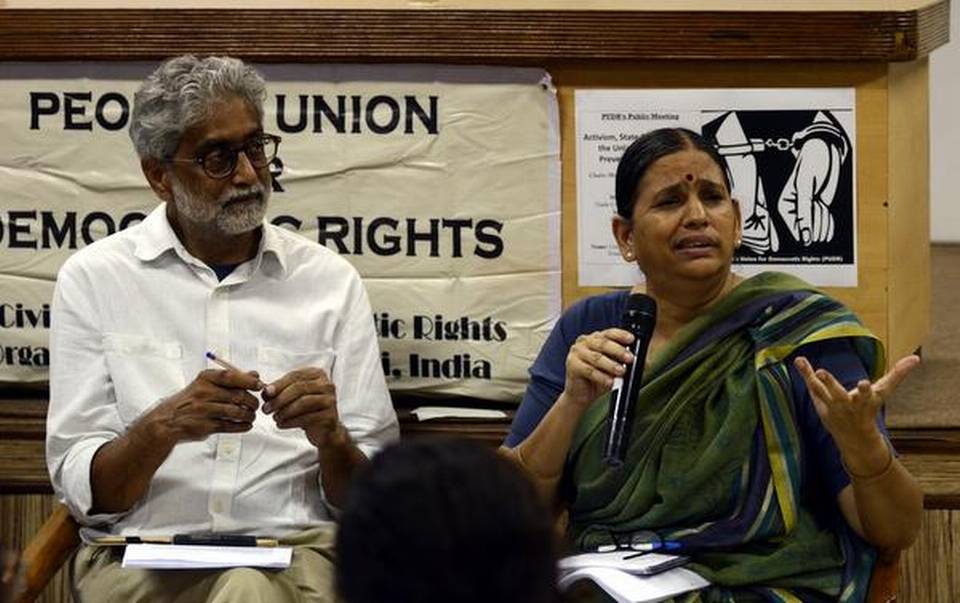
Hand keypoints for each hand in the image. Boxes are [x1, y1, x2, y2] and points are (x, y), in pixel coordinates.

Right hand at [147, 369, 261, 442]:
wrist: (167, 420)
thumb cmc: (191, 400)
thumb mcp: (207, 384)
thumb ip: (232, 379)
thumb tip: (255, 374)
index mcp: (205, 378)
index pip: (232, 376)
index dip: (249, 381)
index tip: (260, 385)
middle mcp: (203, 393)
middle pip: (237, 395)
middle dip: (252, 401)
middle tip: (256, 405)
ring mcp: (204, 410)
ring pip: (236, 412)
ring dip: (249, 415)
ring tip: (251, 415)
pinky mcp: (205, 426)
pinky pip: (230, 426)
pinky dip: (242, 426)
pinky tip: (246, 425)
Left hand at [262, 367, 343, 448]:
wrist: (323, 430)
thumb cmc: (305, 410)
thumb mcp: (292, 397)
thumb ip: (279, 391)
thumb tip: (265, 391)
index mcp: (317, 374)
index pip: (295, 375)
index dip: (279, 384)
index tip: (265, 393)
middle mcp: (327, 385)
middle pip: (299, 388)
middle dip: (279, 399)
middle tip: (266, 409)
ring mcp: (330, 400)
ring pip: (303, 402)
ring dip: (284, 411)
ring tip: (274, 418)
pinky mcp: (330, 416)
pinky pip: (307, 418)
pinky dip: (290, 422)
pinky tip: (280, 424)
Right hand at [563, 329, 634, 407]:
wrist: (582, 395)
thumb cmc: (598, 378)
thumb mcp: (613, 366)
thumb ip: (625, 361)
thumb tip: (645, 361)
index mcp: (595, 338)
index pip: (609, 333)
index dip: (621, 335)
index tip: (632, 339)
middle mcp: (584, 342)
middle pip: (603, 344)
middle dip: (618, 351)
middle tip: (630, 358)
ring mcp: (576, 352)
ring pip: (597, 357)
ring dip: (611, 365)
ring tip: (621, 372)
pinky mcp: (572, 365)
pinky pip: (589, 370)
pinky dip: (601, 377)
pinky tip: (610, 382)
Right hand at [777, 137, 840, 245]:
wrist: (825, 151)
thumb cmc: (813, 163)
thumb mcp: (806, 186)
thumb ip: (804, 212)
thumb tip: (804, 236)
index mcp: (784, 207)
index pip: (796, 233)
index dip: (808, 227)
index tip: (815, 208)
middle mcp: (794, 214)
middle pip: (810, 234)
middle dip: (818, 219)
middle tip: (816, 200)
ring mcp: (807, 214)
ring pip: (819, 233)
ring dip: (824, 218)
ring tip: (820, 200)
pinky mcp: (818, 213)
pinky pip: (826, 229)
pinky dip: (830, 220)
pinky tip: (825, 207)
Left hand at [793, 354, 918, 452]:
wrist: (855, 437)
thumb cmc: (870, 408)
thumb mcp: (884, 392)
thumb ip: (897, 374)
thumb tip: (916, 358)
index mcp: (864, 402)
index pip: (866, 395)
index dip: (864, 390)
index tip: (863, 383)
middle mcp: (846, 405)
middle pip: (837, 394)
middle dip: (830, 384)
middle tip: (822, 372)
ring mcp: (831, 406)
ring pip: (819, 391)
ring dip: (811, 377)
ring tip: (802, 362)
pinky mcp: (820, 405)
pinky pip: (812, 388)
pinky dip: (806, 374)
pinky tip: (799, 361)